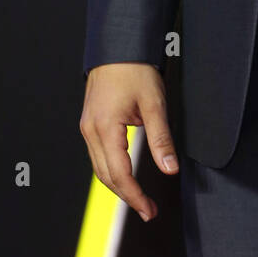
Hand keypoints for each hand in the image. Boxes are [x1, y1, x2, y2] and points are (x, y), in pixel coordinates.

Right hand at [80, 63, 179, 221]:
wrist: (117, 46)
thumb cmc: (135, 70)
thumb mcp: (154, 104)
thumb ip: (161, 139)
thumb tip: (170, 169)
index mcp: (105, 128)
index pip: (119, 175)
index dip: (134, 196)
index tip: (149, 211)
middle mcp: (91, 131)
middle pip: (106, 176)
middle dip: (127, 196)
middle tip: (148, 210)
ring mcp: (87, 127)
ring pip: (99, 168)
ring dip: (118, 185)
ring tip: (139, 198)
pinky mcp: (90, 123)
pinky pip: (98, 155)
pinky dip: (112, 170)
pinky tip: (125, 175)